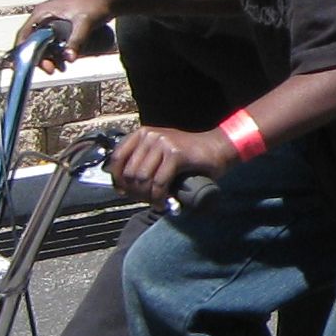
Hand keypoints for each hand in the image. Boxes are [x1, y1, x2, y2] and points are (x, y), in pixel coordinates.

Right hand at [19, 0, 115, 60]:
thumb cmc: (97, 6)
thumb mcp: (85, 23)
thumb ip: (77, 40)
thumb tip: (69, 58)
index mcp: (43, 12)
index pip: (25, 34)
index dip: (23, 51)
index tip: (29, 65)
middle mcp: (44, 17)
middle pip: (33, 41)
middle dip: (40, 58)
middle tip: (50, 70)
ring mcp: (52, 21)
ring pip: (44, 44)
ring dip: (49, 58)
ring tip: (61, 69)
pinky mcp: (62, 26)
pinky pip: (53, 42)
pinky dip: (56, 53)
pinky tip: (65, 62)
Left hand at [108, 123, 228, 207]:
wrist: (219, 147)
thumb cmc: (190, 154)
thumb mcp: (161, 153)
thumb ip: (143, 162)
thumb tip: (123, 187)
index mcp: (143, 134)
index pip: (116, 158)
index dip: (117, 179)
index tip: (125, 192)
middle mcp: (150, 136)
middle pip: (129, 172)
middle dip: (135, 192)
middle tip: (146, 201)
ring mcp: (163, 143)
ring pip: (143, 179)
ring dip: (148, 196)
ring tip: (155, 202)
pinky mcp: (175, 154)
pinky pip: (159, 182)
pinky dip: (159, 197)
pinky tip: (163, 202)